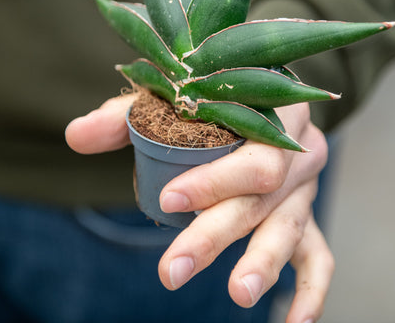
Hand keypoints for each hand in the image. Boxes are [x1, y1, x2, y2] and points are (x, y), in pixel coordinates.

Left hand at [66, 93, 333, 321]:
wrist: (256, 103)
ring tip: (237, 294)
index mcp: (272, 110)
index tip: (166, 199)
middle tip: (173, 270)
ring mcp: (306, 185)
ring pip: (290, 226)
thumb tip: (75, 135)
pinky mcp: (306, 213)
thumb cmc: (212, 103)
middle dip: (217, 232)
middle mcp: (298, 148)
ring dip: (262, 262)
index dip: (214, 178)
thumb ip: (126, 117)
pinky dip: (311, 289)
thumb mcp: (174, 100)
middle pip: (266, 192)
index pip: (252, 147)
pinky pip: (319, 254)